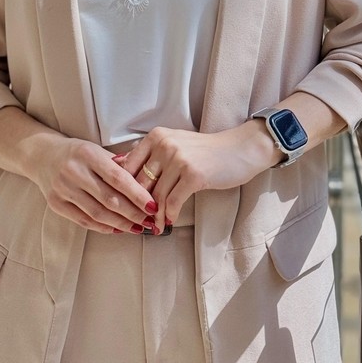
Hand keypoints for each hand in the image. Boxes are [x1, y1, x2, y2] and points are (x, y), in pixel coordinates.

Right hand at [31, 136, 158, 234]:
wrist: (42, 155)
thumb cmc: (77, 152)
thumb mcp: (97, 150)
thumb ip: (119, 165)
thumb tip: (147, 183)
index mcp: (88, 154)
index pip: (118, 178)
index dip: (137, 194)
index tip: (153, 206)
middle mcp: (74, 171)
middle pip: (109, 199)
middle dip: (133, 213)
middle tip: (150, 222)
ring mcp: (63, 189)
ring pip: (97, 213)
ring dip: (121, 224)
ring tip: (137, 228)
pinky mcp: (56, 203)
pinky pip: (83, 220)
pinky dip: (103, 227)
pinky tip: (117, 228)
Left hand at [118, 121, 278, 231]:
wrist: (239, 149)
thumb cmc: (206, 150)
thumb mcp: (175, 143)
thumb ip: (151, 154)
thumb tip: (122, 168)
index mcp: (156, 136)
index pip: (129, 166)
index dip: (124, 189)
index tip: (126, 205)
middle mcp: (164, 145)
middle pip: (140, 183)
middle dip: (139, 206)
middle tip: (139, 221)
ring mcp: (179, 159)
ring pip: (156, 196)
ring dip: (155, 215)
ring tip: (155, 226)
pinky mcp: (193, 175)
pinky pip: (173, 202)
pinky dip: (170, 215)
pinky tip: (170, 221)